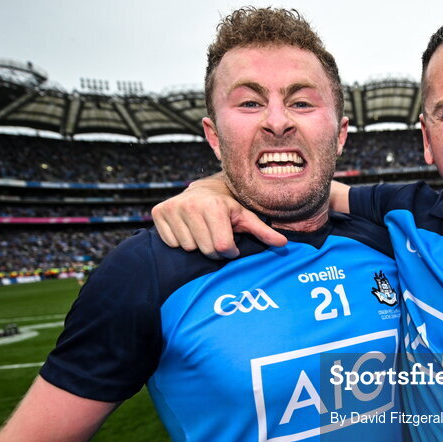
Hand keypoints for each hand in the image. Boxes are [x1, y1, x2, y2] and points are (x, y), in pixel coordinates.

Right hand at [151, 172, 286, 257]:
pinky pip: (171, 242)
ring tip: (203, 230)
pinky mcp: (159, 212)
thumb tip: (284, 243)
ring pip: (187, 247)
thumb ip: (263, 232)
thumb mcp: (246, 217)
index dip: (229, 250)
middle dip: (214, 249)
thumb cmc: (228, 208)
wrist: (202, 191)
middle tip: (217, 236)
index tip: (231, 243)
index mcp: (214, 206)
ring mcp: (173, 208)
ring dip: (197, 244)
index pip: (221, 247)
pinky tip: (188, 228)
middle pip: (205, 250)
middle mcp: (191, 205)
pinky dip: (180, 240)